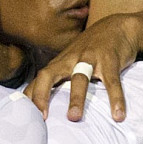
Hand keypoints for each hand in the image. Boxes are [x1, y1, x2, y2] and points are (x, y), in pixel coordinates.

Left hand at [27, 14, 142, 121]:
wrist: (118, 26)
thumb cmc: (92, 49)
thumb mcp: (73, 60)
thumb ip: (63, 79)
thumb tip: (52, 105)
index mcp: (60, 62)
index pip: (38, 79)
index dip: (30, 96)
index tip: (24, 116)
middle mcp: (70, 59)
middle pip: (49, 75)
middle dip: (41, 95)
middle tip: (40, 117)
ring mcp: (90, 58)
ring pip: (80, 78)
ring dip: (76, 98)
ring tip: (73, 118)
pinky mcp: (110, 60)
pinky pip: (112, 81)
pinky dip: (115, 98)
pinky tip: (118, 115)